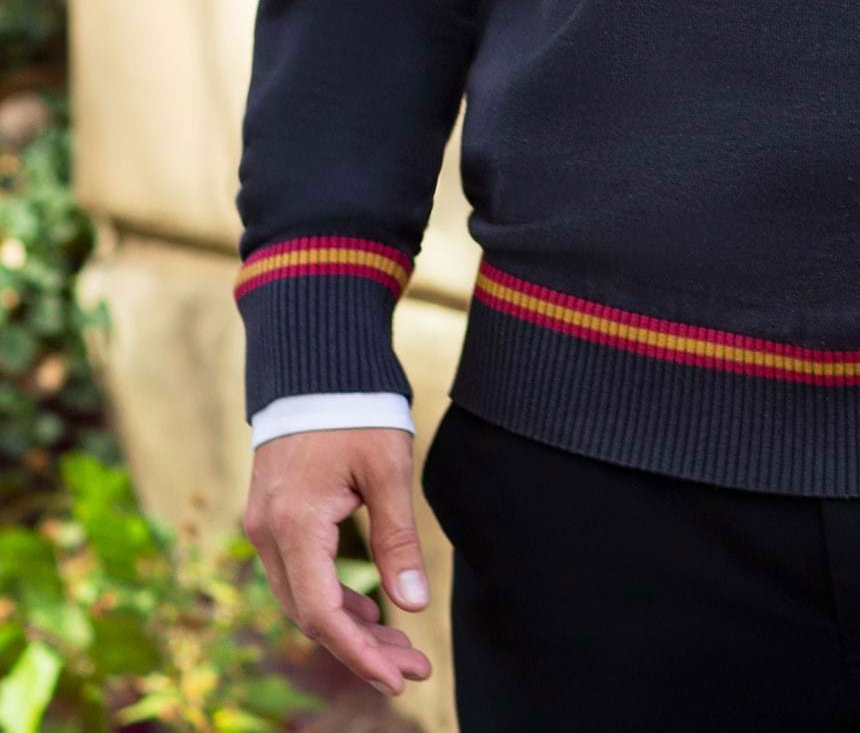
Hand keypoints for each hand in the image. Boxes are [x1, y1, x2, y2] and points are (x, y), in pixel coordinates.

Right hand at [241, 426, 435, 699]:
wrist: (315, 364)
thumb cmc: (356, 408)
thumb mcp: (387, 469)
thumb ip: (397, 538)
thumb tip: (413, 606)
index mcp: (295, 524)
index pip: (322, 613)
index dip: (360, 653)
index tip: (398, 678)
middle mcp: (268, 532)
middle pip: (311, 614)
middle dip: (362, 647)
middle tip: (414, 668)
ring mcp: (264, 525)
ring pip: (302, 599)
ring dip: (349, 626)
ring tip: (400, 648)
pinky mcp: (271, 516)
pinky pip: (297, 576)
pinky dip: (331, 598)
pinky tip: (367, 608)